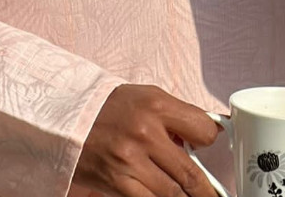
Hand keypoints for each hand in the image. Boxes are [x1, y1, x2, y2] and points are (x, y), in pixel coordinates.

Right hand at [74, 83, 220, 196]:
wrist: (68, 119)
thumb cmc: (111, 107)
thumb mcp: (148, 97)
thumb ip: (176, 116)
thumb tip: (203, 137)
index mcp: (157, 106)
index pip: (202, 129)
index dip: (210, 140)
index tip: (210, 147)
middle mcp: (146, 133)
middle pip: (189, 171)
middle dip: (206, 189)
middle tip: (215, 194)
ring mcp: (130, 161)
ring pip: (171, 193)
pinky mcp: (115, 183)